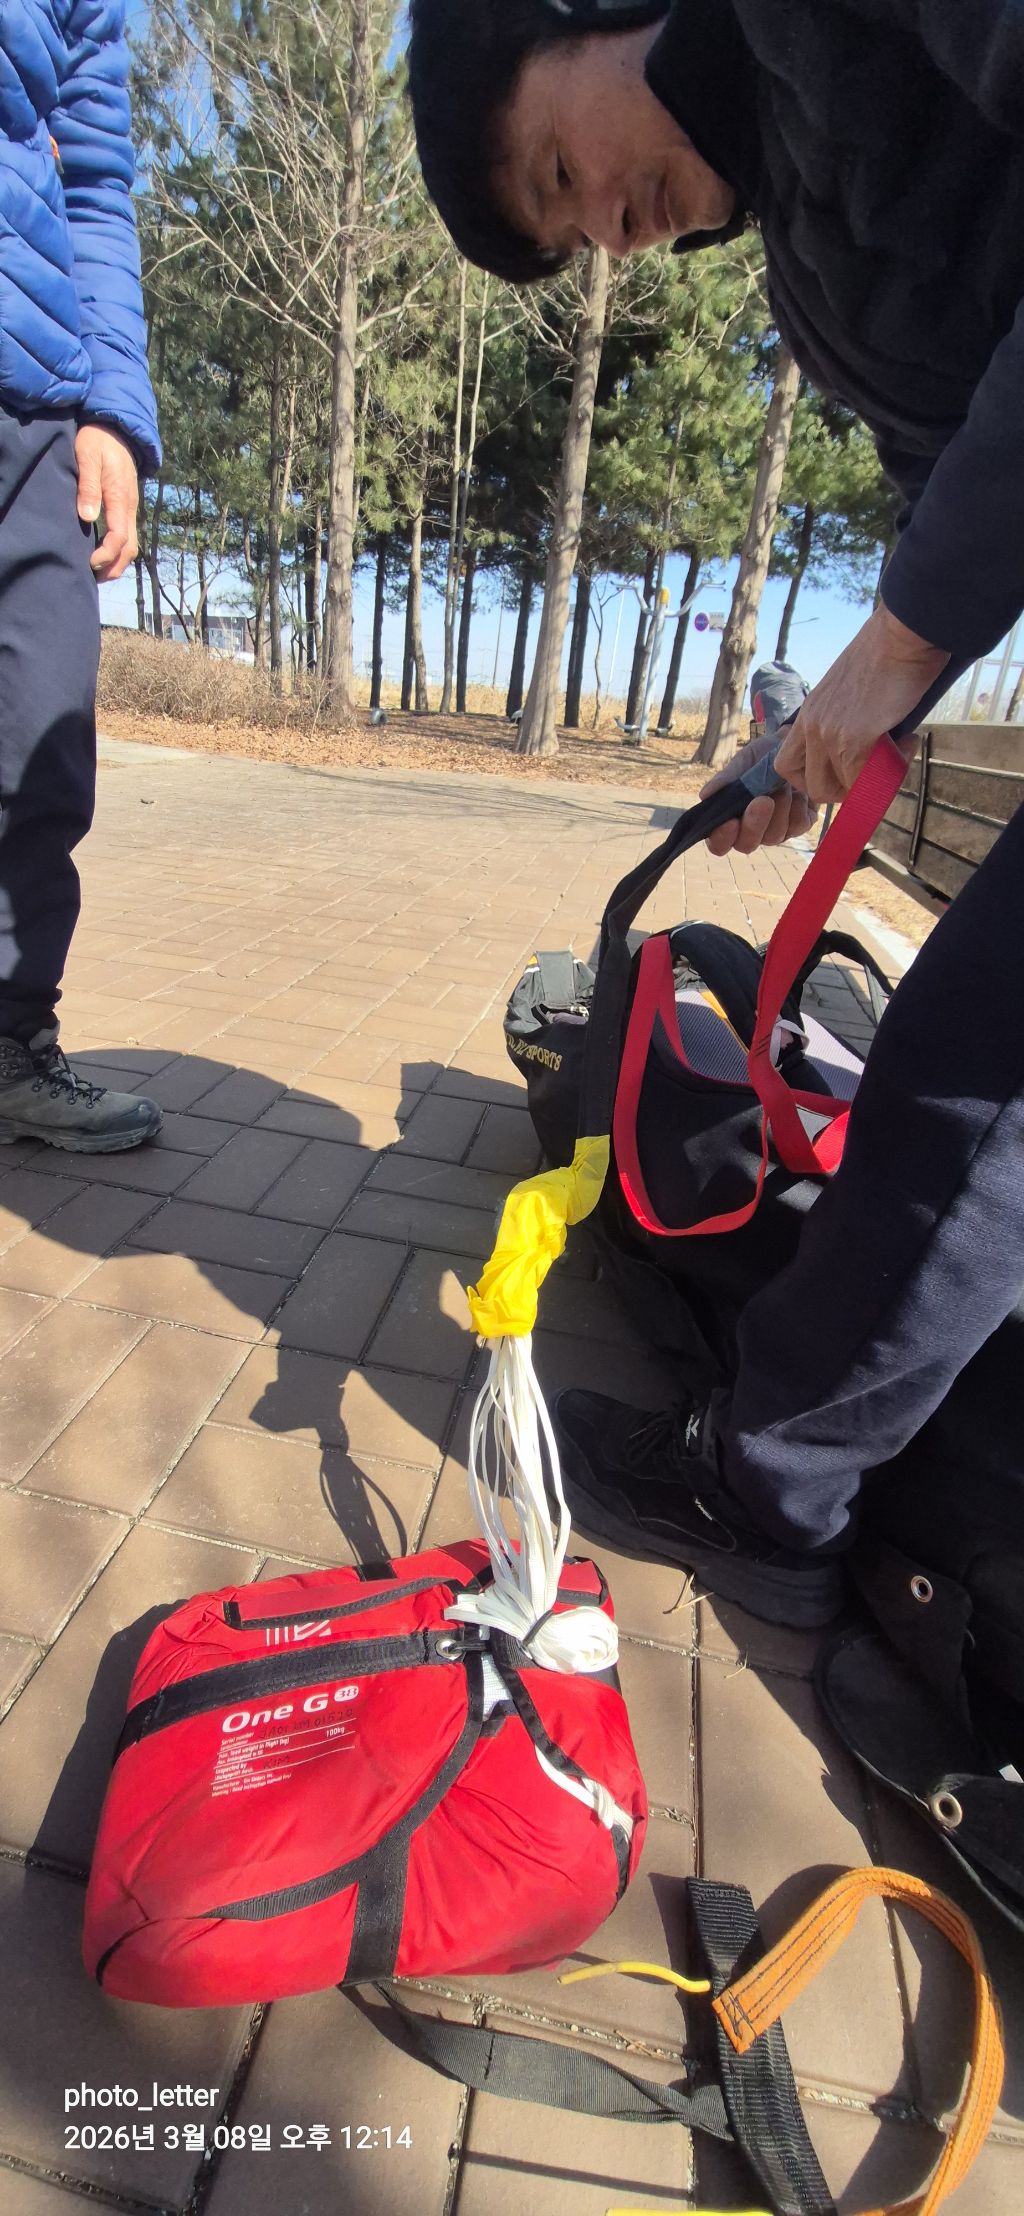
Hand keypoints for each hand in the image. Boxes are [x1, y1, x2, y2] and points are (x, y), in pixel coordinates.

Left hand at [75, 426, 138, 582]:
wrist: (116, 427)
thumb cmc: (98, 440)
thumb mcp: (88, 456)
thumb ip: (88, 486)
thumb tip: (88, 517)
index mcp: (121, 498)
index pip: (118, 537)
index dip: (105, 555)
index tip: (88, 562)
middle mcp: (130, 506)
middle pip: (129, 549)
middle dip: (113, 567)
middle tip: (93, 577)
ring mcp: (130, 507)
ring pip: (131, 545)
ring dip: (116, 563)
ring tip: (97, 572)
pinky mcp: (127, 506)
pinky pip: (127, 536)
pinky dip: (117, 552)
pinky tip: (103, 555)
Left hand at [700, 602, 948, 855]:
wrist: (902, 634)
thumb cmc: (885, 657)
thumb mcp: (848, 693)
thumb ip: (843, 721)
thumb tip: (861, 749)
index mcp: (808, 714)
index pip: (787, 766)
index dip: (813, 779)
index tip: (842, 773)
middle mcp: (811, 725)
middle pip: (810, 786)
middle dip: (843, 790)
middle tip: (872, 772)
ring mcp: (828, 734)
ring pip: (839, 790)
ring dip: (868, 784)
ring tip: (896, 753)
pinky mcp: (853, 740)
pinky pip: (865, 781)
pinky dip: (890, 771)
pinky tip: (908, 743)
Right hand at [700, 730, 818, 857]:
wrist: (793, 745)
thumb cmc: (761, 758)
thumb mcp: (742, 763)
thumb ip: (725, 780)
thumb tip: (705, 795)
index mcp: (729, 820)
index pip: (719, 843)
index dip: (722, 838)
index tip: (730, 822)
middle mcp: (752, 832)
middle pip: (747, 844)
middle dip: (755, 824)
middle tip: (763, 800)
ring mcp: (777, 831)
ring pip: (774, 836)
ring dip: (779, 810)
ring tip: (783, 786)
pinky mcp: (800, 825)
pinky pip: (798, 825)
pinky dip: (797, 806)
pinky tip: (797, 791)